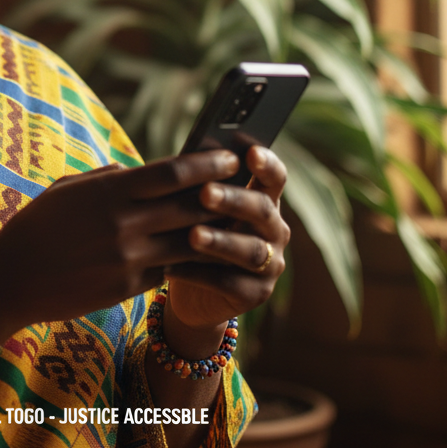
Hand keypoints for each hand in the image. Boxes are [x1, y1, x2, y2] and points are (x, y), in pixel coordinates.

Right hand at [0, 149, 239, 331]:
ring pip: (189, 242)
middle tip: (249, 184)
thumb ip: (107, 177)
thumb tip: (135, 169)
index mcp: (109, 190)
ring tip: (242, 222)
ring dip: (218, 232)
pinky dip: (189, 263)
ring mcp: (128, 257)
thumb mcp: (68, 189)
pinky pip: (168, 271)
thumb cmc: (37, 226)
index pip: (171, 172)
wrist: (12, 278)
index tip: (229, 155)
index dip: (206, 163)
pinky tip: (211, 258)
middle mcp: (124, 222)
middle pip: (190, 205)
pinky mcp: (128, 287)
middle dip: (223, 193)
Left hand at [164, 145, 289, 330]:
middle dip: (233, 200)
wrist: (191, 288)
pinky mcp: (255, 295)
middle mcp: (274, 231)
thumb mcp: (197, 208)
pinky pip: (229, 283)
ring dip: (220, 241)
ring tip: (192, 235)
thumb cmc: (192, 232)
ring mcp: (270, 265)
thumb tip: (184, 162)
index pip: (274, 178)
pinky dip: (199, 275)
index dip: (267, 165)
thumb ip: (199, 187)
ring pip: (250, 250)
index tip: (251, 152)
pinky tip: (171, 266)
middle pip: (262, 211)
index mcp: (264, 201)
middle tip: (205, 193)